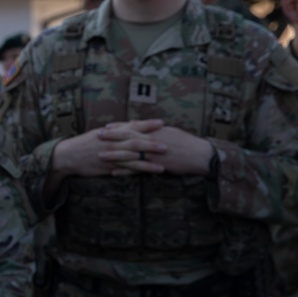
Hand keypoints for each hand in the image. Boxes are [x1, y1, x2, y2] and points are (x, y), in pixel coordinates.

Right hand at [52, 119, 166, 178]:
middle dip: (152, 143)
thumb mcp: (100, 133)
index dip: (147, 125)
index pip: (132, 127)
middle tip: (169, 144)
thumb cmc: (84, 143)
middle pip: (135, 142)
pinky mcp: (108, 167)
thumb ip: (119, 129)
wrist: (67, 156)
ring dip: (149, 161)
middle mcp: (112, 143)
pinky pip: (125, 170)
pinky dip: (138, 171)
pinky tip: (149, 174)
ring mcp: (110, 156)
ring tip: (165, 163)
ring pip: (132, 158)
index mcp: (111, 132)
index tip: (162, 123)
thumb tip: (134, 123)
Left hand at [97, 123, 213, 175]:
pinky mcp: (156, 166)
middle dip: (112, 137)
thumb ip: (152, 129)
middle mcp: (152, 140)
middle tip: (97, 136)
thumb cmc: (186, 143)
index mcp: (155, 131)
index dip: (119, 127)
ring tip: (100, 155)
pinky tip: (114, 173)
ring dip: (114, 155)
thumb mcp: (169, 131)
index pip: (133, 128)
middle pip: (128, 138)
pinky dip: (125, 171)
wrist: (200, 156)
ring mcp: (154, 154)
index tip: (106, 127)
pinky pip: (138, 169)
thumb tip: (138, 123)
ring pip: (130, 153)